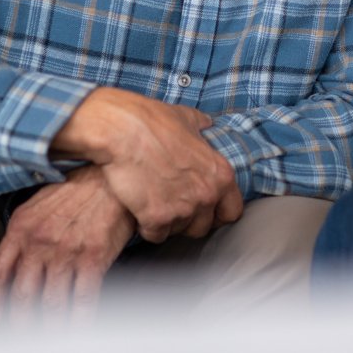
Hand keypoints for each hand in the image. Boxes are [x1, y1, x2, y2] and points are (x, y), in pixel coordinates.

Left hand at [0, 166, 133, 330]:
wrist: (109, 177)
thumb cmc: (74, 191)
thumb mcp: (37, 206)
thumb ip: (21, 235)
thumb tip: (12, 266)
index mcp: (21, 228)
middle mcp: (40, 242)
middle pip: (22, 296)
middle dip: (20, 325)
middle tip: (21, 340)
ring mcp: (66, 252)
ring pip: (51, 304)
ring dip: (50, 328)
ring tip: (49, 342)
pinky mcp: (93, 258)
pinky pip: (83, 299)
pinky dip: (80, 320)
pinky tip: (78, 329)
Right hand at [51, 88, 243, 242]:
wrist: (121, 131)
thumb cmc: (152, 121)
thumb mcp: (185, 117)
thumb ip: (200, 126)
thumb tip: (206, 124)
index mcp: (221, 173)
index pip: (232, 212)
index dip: (217, 212)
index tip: (204, 209)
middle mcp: (206, 194)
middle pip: (203, 227)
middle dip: (188, 219)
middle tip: (172, 204)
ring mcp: (183, 209)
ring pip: (178, 231)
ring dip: (167, 222)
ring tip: (153, 201)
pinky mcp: (157, 218)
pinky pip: (156, 235)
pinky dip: (147, 226)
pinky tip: (140, 208)